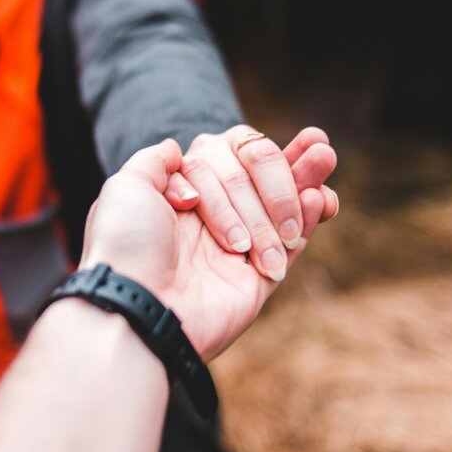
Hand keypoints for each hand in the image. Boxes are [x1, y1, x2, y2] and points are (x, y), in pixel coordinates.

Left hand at [80, 137, 334, 361]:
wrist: (137, 305)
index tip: (239, 156)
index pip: (225, 162)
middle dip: (285, 166)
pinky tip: (320, 198)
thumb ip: (155, 162)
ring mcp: (236, 252)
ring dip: (306, 182)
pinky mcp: (257, 282)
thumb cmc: (127, 245)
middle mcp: (209, 223)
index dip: (246, 155)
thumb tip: (177, 146)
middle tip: (319, 148)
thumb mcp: (125, 188)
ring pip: (281, 210)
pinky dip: (309, 221)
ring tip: (326, 156)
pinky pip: (291, 247)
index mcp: (179, 199)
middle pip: (257, 182)